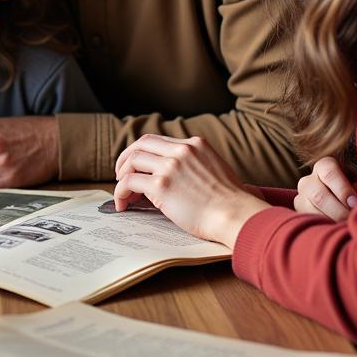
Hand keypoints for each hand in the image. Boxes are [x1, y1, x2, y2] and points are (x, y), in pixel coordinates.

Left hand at [112, 135, 266, 247]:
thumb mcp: (215, 169)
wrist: (236, 216)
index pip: (159, 140)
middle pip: (141, 143)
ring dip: (122, 176)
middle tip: (121, 174)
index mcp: (195, 144)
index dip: (143, 152)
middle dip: (126, 158)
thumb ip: (195, 165)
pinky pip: (129, 183)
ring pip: (132, 160)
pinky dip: (121, 192)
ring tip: (123, 193)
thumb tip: (177, 178)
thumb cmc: (230, 202)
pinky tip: (123, 204)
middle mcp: (181, 150)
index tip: (138, 165)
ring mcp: (170, 166)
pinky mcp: (161, 185)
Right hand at [293, 157, 356, 221]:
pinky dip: (323, 227)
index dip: (343, 189)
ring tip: (345, 226)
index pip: (329, 173)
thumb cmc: (355, 191)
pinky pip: (308, 221)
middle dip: (338, 210)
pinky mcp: (299, 213)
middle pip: (319, 196)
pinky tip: (335, 229)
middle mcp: (308, 181)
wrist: (339, 201)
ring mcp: (301, 198)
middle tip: (351, 219)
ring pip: (311, 210)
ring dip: (331, 220)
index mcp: (324, 166)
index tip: (354, 202)